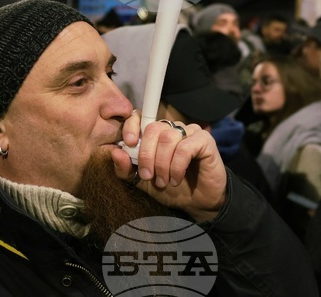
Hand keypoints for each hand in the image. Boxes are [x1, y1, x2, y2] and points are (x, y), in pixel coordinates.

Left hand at [112, 112, 227, 222]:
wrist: (197, 203)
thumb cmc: (171, 189)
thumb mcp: (142, 182)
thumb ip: (126, 169)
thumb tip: (115, 152)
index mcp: (156, 134)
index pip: (140, 117)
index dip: (131, 126)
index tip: (128, 143)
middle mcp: (173, 128)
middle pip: (153, 128)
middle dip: (146, 155)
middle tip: (148, 176)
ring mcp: (190, 131)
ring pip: (168, 138)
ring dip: (162, 164)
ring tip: (164, 181)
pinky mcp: (205, 140)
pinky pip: (185, 148)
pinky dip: (176, 166)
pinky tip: (176, 179)